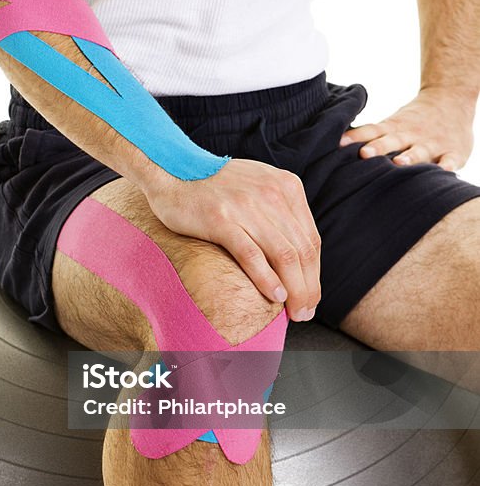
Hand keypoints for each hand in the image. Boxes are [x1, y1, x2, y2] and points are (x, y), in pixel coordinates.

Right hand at [144, 158, 320, 321]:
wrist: (171, 172)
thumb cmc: (216, 189)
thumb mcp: (258, 188)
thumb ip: (280, 212)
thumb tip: (298, 255)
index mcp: (286, 187)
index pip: (311, 239)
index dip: (314, 274)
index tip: (310, 297)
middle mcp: (271, 194)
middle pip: (302, 251)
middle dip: (308, 287)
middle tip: (305, 313)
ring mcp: (246, 206)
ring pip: (283, 256)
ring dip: (294, 290)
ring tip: (295, 312)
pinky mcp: (220, 219)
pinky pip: (251, 255)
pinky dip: (267, 279)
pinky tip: (275, 297)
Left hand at [339, 86, 475, 170]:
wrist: (451, 100)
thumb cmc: (412, 121)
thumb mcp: (392, 124)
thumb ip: (370, 137)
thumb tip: (335, 149)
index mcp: (393, 128)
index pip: (371, 131)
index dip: (356, 137)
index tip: (339, 143)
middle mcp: (410, 135)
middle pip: (392, 140)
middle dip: (379, 147)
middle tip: (364, 153)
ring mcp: (432, 143)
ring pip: (420, 150)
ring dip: (410, 156)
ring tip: (399, 162)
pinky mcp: (453, 151)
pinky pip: (451, 159)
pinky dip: (448, 165)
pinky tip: (445, 171)